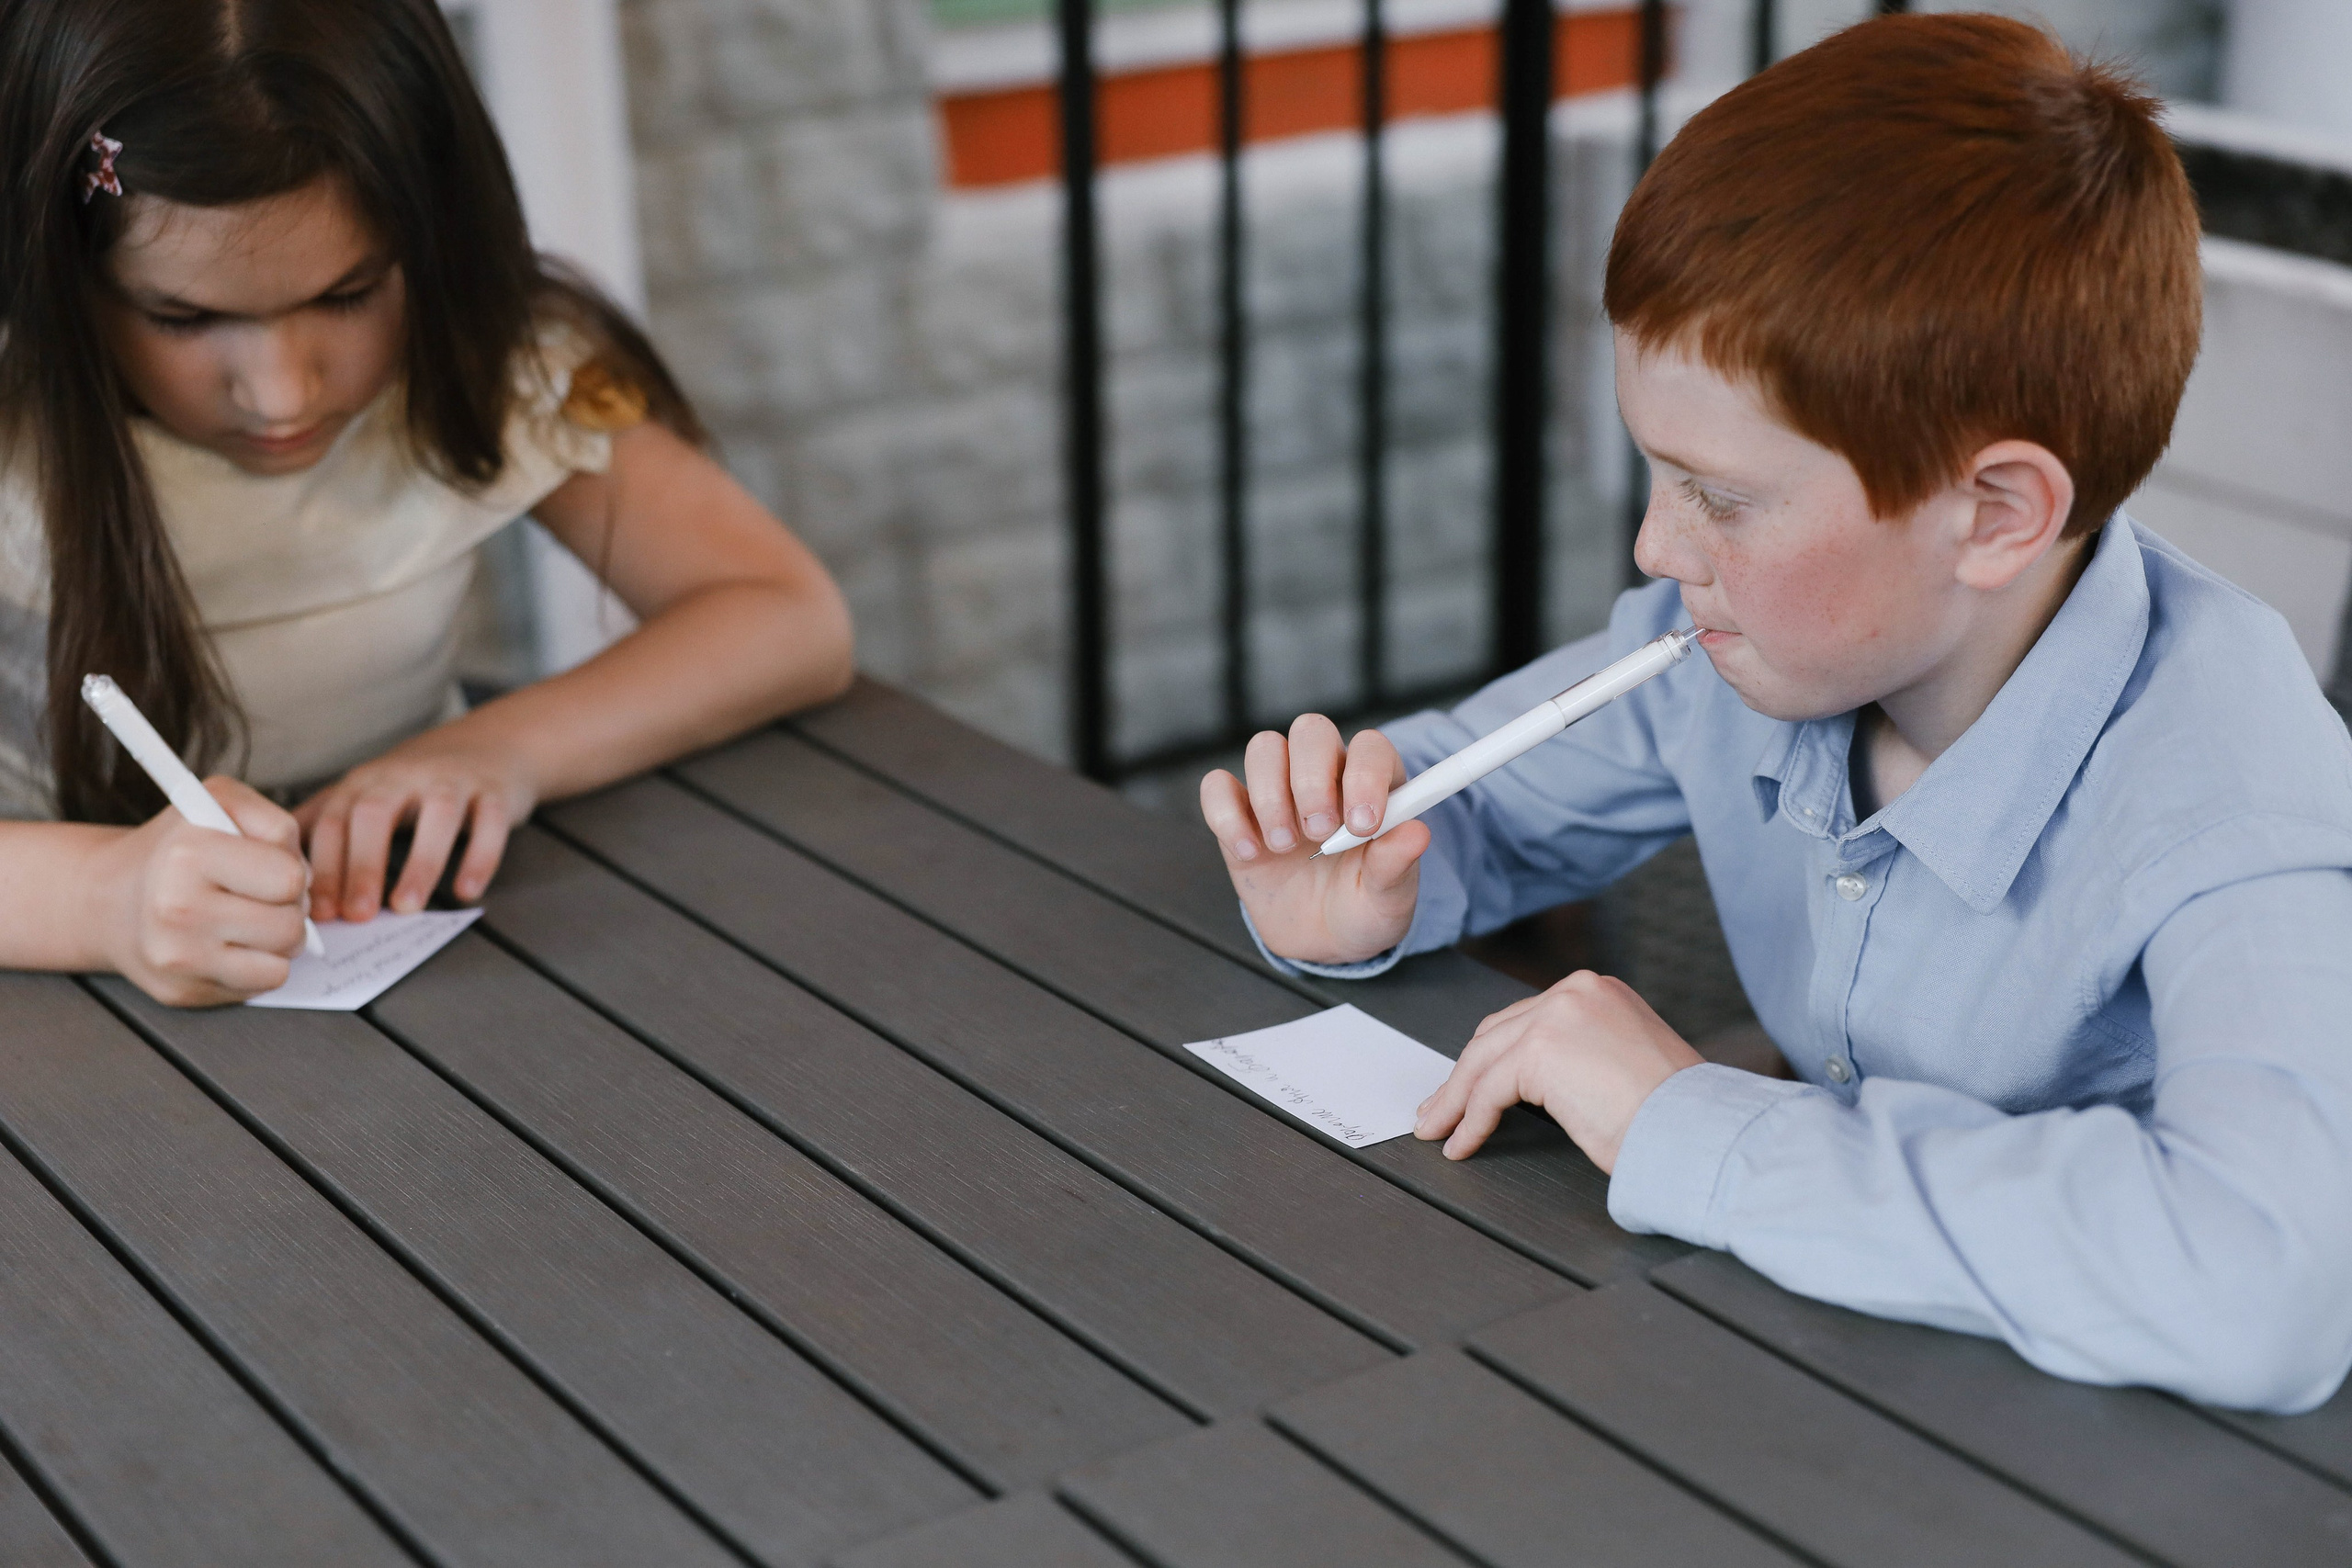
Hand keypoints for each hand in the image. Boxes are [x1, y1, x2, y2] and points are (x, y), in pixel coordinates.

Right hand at [85, 779, 310, 1006]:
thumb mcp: (219, 802)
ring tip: (247, 920)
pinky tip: (230, 945)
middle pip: (290, 927)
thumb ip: (271, 820)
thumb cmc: (178, 847)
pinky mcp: (182, 991)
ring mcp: (178, 958)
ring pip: (282, 964)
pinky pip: (259, 986)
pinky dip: (257, 967)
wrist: (109, 899)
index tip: (266, 866)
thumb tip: (303, 877)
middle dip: (289, 910)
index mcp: (188, 854)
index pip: (289, 879)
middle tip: (260, 898)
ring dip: (277, 943)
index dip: (290, 871)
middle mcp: (176, 909)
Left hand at [297, 727, 535, 921]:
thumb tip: (271, 864)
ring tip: (407, 907)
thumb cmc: (418, 781)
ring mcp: (453, 781)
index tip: (320, 913)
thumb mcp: (367, 791)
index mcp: (367, 783)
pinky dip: (479, 858)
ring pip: (437, 817)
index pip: (336, 822)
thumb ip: (325, 822)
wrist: (491, 744)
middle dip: (363, 866)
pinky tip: (466, 892)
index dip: (325, 868)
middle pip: (376, 815)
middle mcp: (406, 776)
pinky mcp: (495, 792)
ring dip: (420, 864)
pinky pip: (489, 823)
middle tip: (358, 915)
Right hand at [1199, 715, 1429, 964]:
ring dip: (1270, 796)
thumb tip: (1416, 833)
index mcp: (1372, 783)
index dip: (1365, 775)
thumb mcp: (1390, 897)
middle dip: (1311, 779)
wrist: (1323, 941)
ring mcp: (1279, 789)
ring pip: (1264, 748)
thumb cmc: (1364, 907)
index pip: (1369, 748)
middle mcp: (1325, 774)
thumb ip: (1397, 865)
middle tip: (1318, 831)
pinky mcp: (1239, 812)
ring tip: (1284, 846)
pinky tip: (1251, 853)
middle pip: (1311, 731)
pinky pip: (1217, 787)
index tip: (1362, 825)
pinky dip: (1227, 817)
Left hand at [1415, 970, 1702, 1170]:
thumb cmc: (1674, 1114)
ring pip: (1484, 1060)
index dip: (1492, 1057)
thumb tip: (1535, 1083)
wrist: (1697, 1128)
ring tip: (1438, 1130)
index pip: (1527, 1021)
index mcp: (1597, 990)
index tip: (1469, 1087)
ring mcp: (1556, 1015)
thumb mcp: (1623, 1064)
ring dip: (1455, 1100)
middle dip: (1464, 1076)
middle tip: (1440, 1110)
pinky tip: (1462, 1144)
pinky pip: (1488, 1090)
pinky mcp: (1540, 1049)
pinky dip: (1470, 1120)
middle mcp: (1576, 990)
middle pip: (1498, 1035)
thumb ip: (1581, 1055)